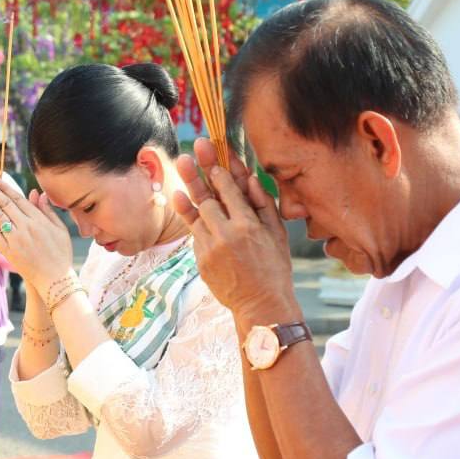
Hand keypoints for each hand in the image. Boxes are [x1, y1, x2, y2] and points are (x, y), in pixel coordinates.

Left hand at [0, 178, 73, 292]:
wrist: (56, 279)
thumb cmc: (61, 253)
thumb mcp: (59, 229)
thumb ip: (48, 211)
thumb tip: (38, 193)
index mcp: (38, 220)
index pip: (17, 199)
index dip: (4, 188)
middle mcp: (26, 227)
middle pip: (5, 205)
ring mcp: (16, 239)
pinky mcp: (9, 252)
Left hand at [174, 138, 297, 319]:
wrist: (261, 305)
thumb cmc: (274, 268)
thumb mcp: (277, 234)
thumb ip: (263, 204)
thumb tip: (250, 177)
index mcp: (249, 226)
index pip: (230, 190)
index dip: (220, 171)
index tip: (214, 157)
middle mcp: (227, 234)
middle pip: (207, 197)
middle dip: (199, 173)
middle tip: (189, 153)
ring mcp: (211, 248)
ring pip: (197, 213)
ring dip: (189, 189)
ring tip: (182, 164)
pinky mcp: (201, 260)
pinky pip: (195, 233)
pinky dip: (192, 217)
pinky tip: (181, 198)